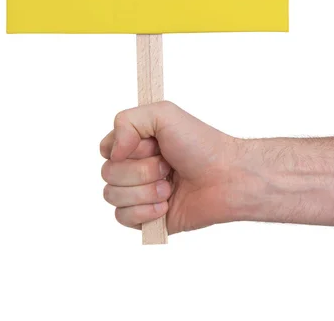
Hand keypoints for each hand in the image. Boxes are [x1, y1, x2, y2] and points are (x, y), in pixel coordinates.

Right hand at [100, 101, 247, 233]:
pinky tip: (166, 205)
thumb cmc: (201, 145)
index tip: (151, 145)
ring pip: (112, 196)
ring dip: (144, 190)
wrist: (227, 178)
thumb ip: (127, 120)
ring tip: (170, 186)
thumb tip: (111, 153)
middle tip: (168, 165)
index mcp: (138, 143)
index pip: (106, 149)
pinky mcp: (147, 218)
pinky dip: (146, 211)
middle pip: (108, 173)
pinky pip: (123, 218)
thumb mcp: (164, 113)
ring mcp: (140, 193)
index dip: (124, 148)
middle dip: (140, 170)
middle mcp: (136, 167)